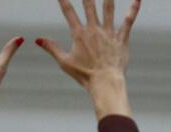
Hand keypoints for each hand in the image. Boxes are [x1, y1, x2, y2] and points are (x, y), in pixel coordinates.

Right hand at [37, 0, 140, 116]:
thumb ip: (52, 48)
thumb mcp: (65, 62)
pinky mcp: (121, 39)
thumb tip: (37, 39)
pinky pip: (128, 21)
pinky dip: (133, 9)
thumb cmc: (84, 75)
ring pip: (108, 8)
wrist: (105, 83)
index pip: (68, 11)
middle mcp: (94, 30)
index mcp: (79, 34)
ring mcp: (108, 33)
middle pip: (89, 4)